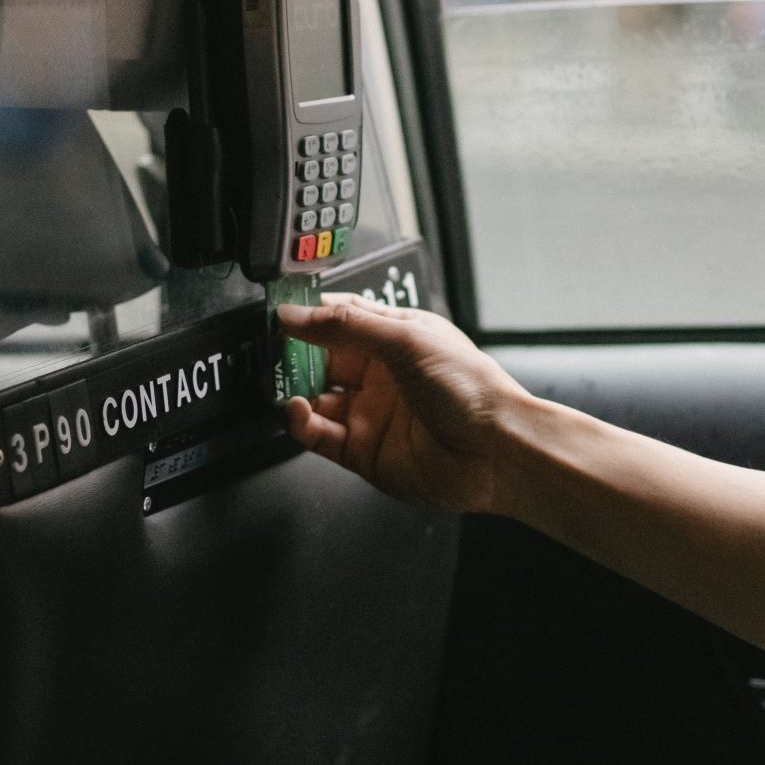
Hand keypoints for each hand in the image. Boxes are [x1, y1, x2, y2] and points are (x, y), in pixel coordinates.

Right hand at [277, 296, 532, 513]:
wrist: (495, 451)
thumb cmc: (472, 390)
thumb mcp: (405, 339)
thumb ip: (344, 325)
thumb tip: (296, 314)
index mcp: (396, 338)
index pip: (341, 318)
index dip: (309, 315)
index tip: (278, 313)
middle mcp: (382, 376)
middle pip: (321, 359)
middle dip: (293, 353)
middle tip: (269, 349)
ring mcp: (372, 414)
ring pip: (316, 398)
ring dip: (293, 389)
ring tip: (281, 382)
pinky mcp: (364, 451)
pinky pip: (319, 435)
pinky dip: (301, 423)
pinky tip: (297, 410)